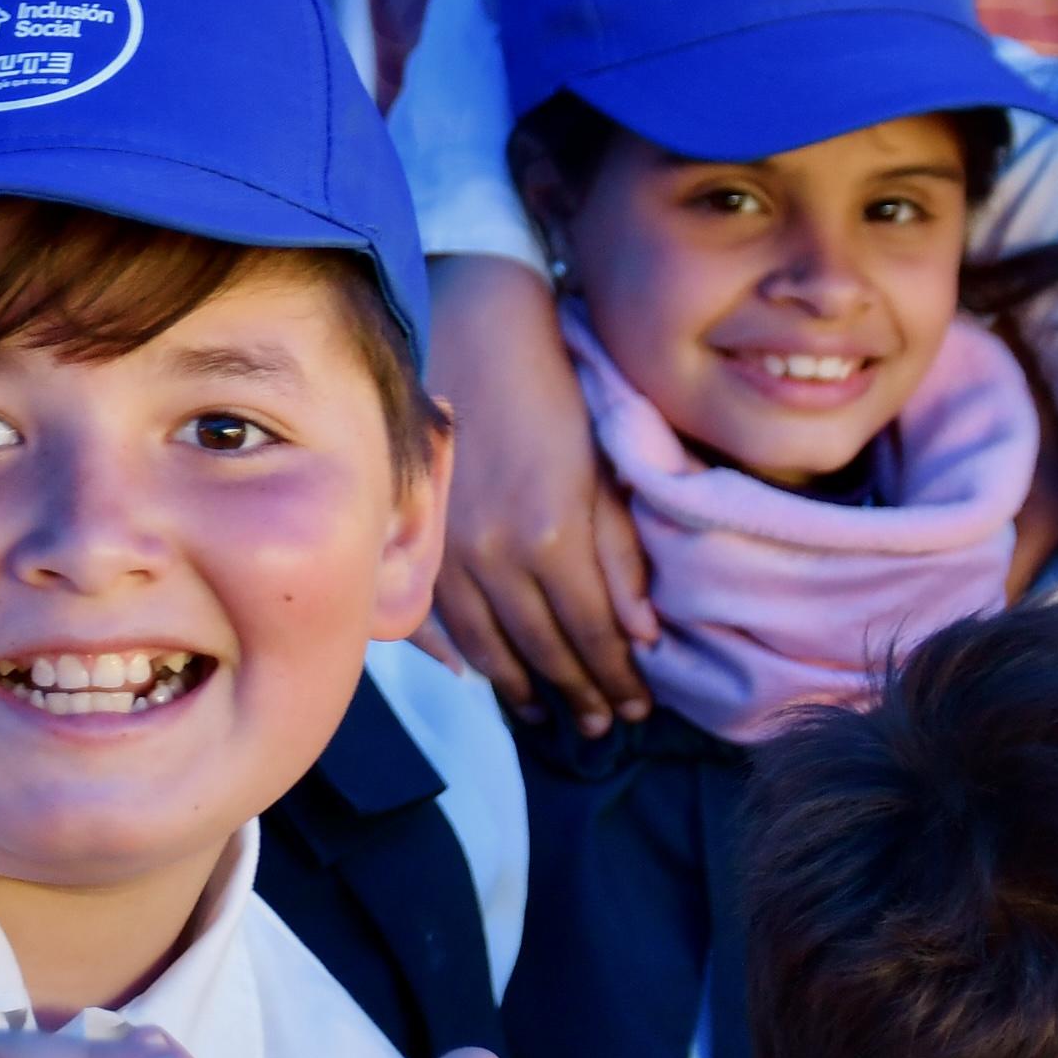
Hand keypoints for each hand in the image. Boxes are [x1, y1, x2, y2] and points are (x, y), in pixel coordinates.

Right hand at [425, 255, 654, 734]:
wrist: (465, 330)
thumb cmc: (547, 390)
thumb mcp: (600, 466)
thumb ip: (620, 553)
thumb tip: (643, 633)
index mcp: (553, 533)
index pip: (595, 633)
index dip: (618, 676)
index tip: (638, 704)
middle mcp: (496, 554)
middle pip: (543, 649)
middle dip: (578, 694)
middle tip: (600, 727)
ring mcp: (447, 549)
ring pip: (487, 645)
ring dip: (523, 686)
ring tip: (549, 714)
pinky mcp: (414, 537)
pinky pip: (437, 616)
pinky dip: (460, 654)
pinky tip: (480, 677)